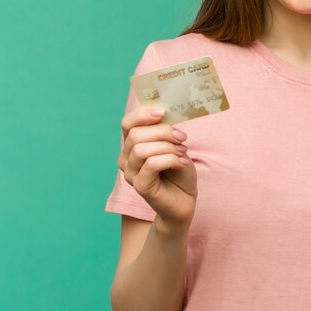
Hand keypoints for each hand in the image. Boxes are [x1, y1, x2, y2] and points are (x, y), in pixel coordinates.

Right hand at [117, 106, 197, 230]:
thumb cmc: (178, 170)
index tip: (163, 112)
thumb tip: (165, 111)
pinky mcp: (140, 186)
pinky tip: (182, 163)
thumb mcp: (174, 144)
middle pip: (135, 135)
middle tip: (182, 138)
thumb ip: (165, 130)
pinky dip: (170, 159)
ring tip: (183, 152)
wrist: (185, 199)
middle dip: (163, 132)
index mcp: (132, 145)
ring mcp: (130, 174)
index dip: (142, 114)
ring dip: (168, 147)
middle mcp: (126, 159)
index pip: (127, 123)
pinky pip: (151, 164)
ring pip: (142, 149)